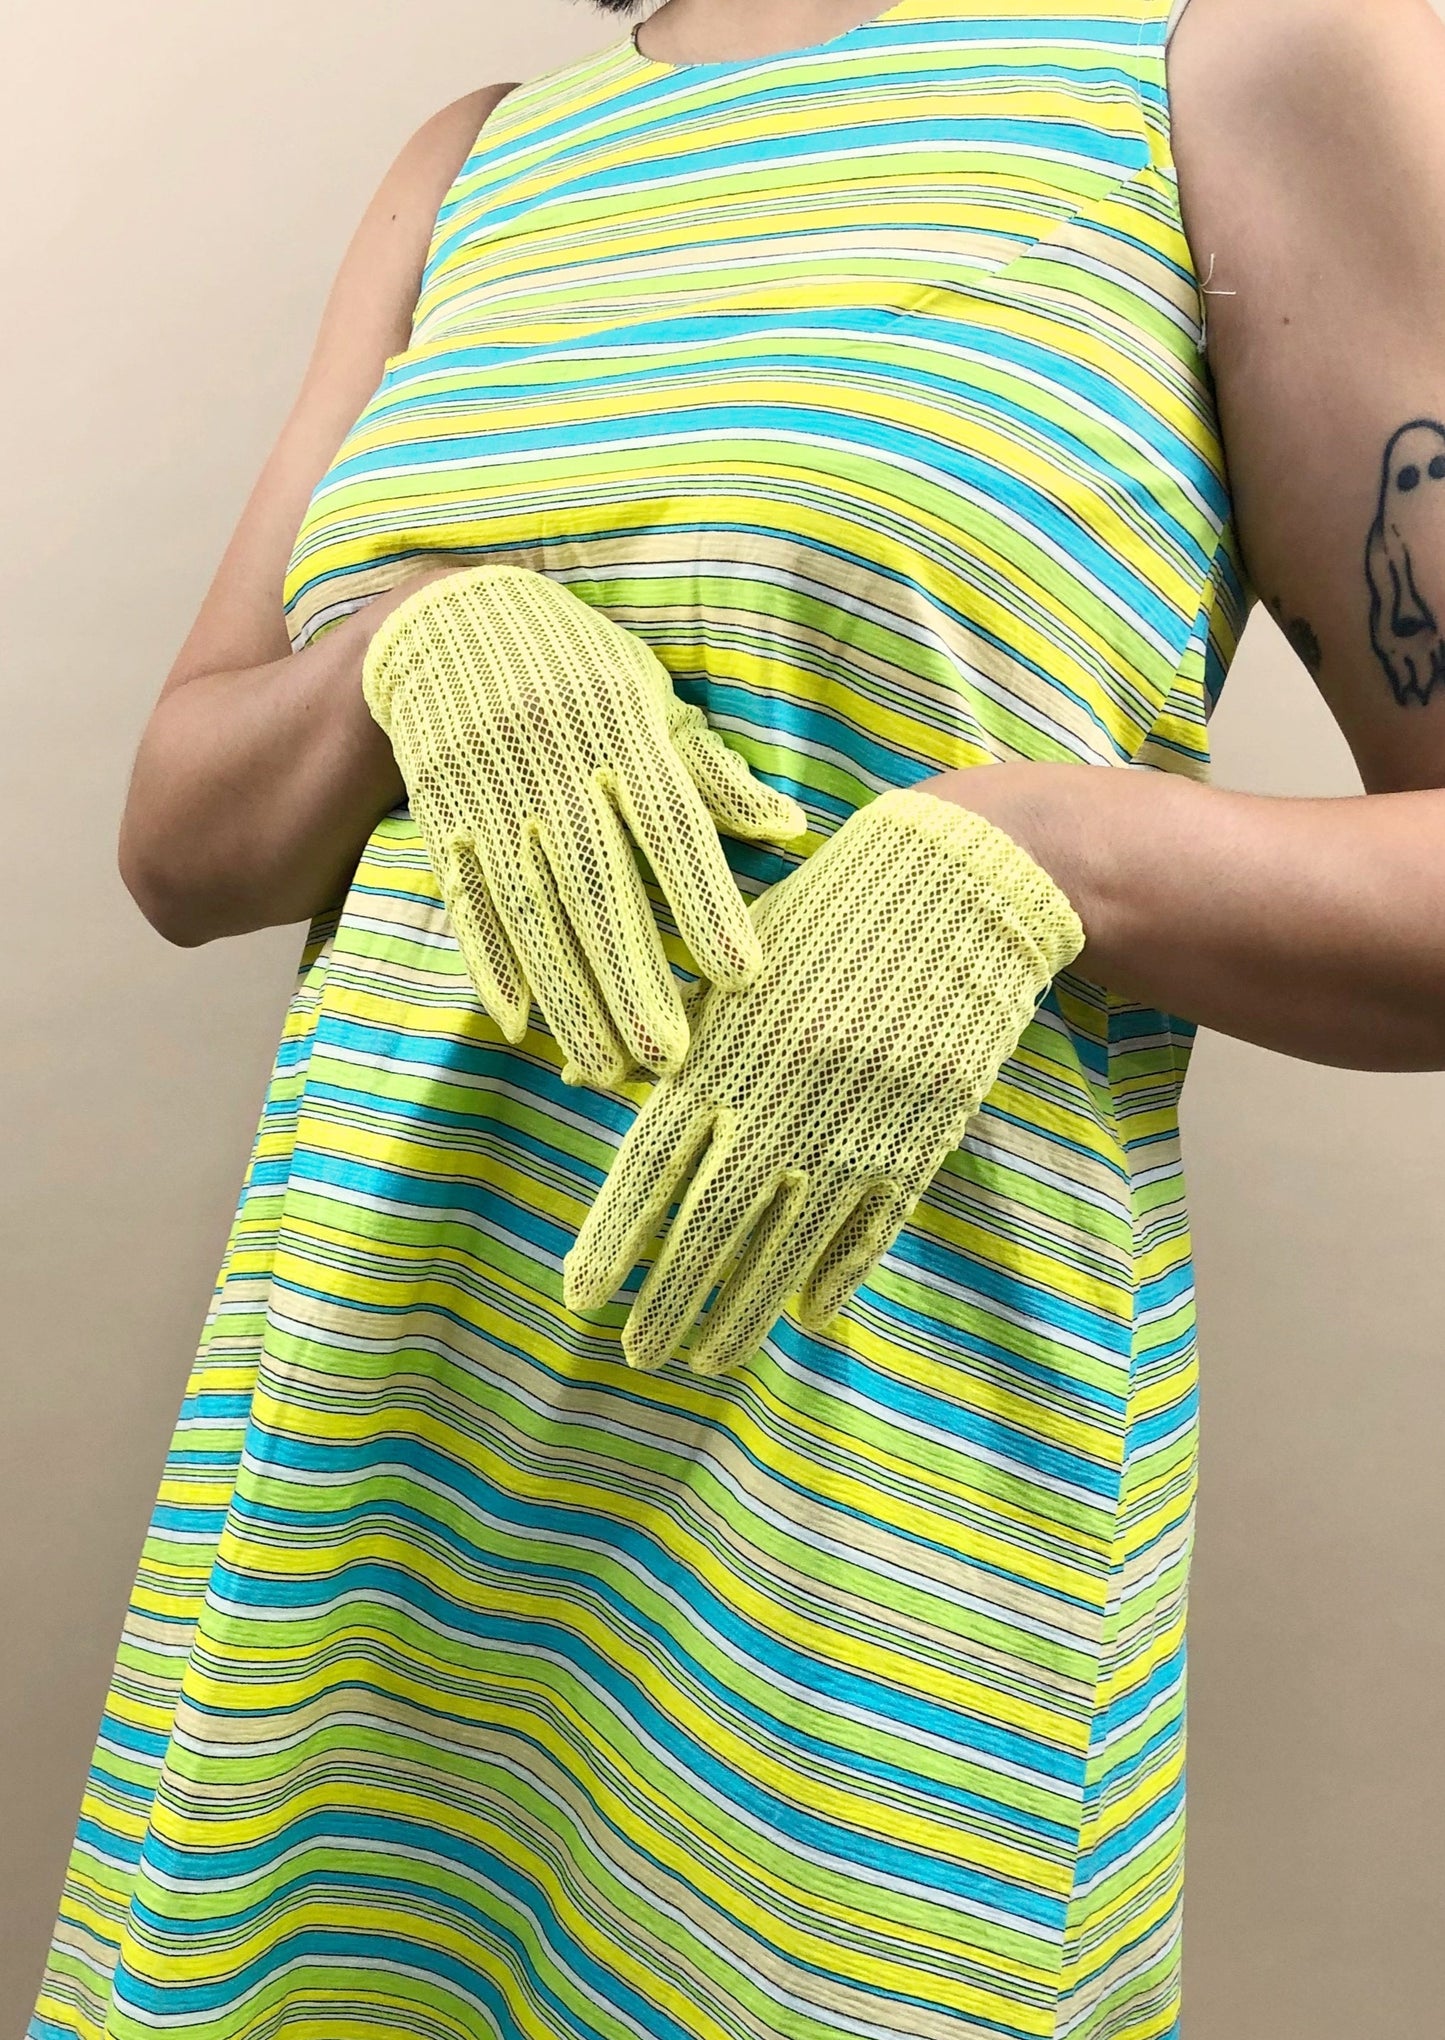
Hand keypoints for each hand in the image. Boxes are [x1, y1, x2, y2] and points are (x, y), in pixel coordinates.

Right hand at [361, 565, 806, 1087]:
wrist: (446, 623)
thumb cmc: (578, 670)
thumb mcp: (652, 698)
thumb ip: (714, 772)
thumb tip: (789, 830)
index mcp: (621, 726)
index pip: (669, 825)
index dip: (703, 901)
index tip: (739, 975)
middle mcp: (553, 762)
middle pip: (597, 885)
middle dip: (631, 978)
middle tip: (666, 1058)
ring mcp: (489, 793)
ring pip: (531, 910)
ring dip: (567, 996)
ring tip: (603, 1068)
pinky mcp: (441, 816)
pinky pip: (465, 898)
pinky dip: (488, 963)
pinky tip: (517, 1024)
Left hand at [564, 786, 1085, 1375]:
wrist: (956, 886)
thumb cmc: (821, 920)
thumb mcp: (727, 966)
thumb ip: (659, 1032)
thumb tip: (575, 1082)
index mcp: (726, 1051)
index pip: (652, 1166)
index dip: (614, 1238)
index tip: (581, 1297)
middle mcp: (786, 1097)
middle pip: (712, 1224)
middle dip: (671, 1300)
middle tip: (641, 1355)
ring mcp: (858, 1124)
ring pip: (788, 1247)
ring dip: (744, 1312)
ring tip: (710, 1358)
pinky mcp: (921, 1136)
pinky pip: (870, 1230)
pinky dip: (835, 1278)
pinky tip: (805, 1315)